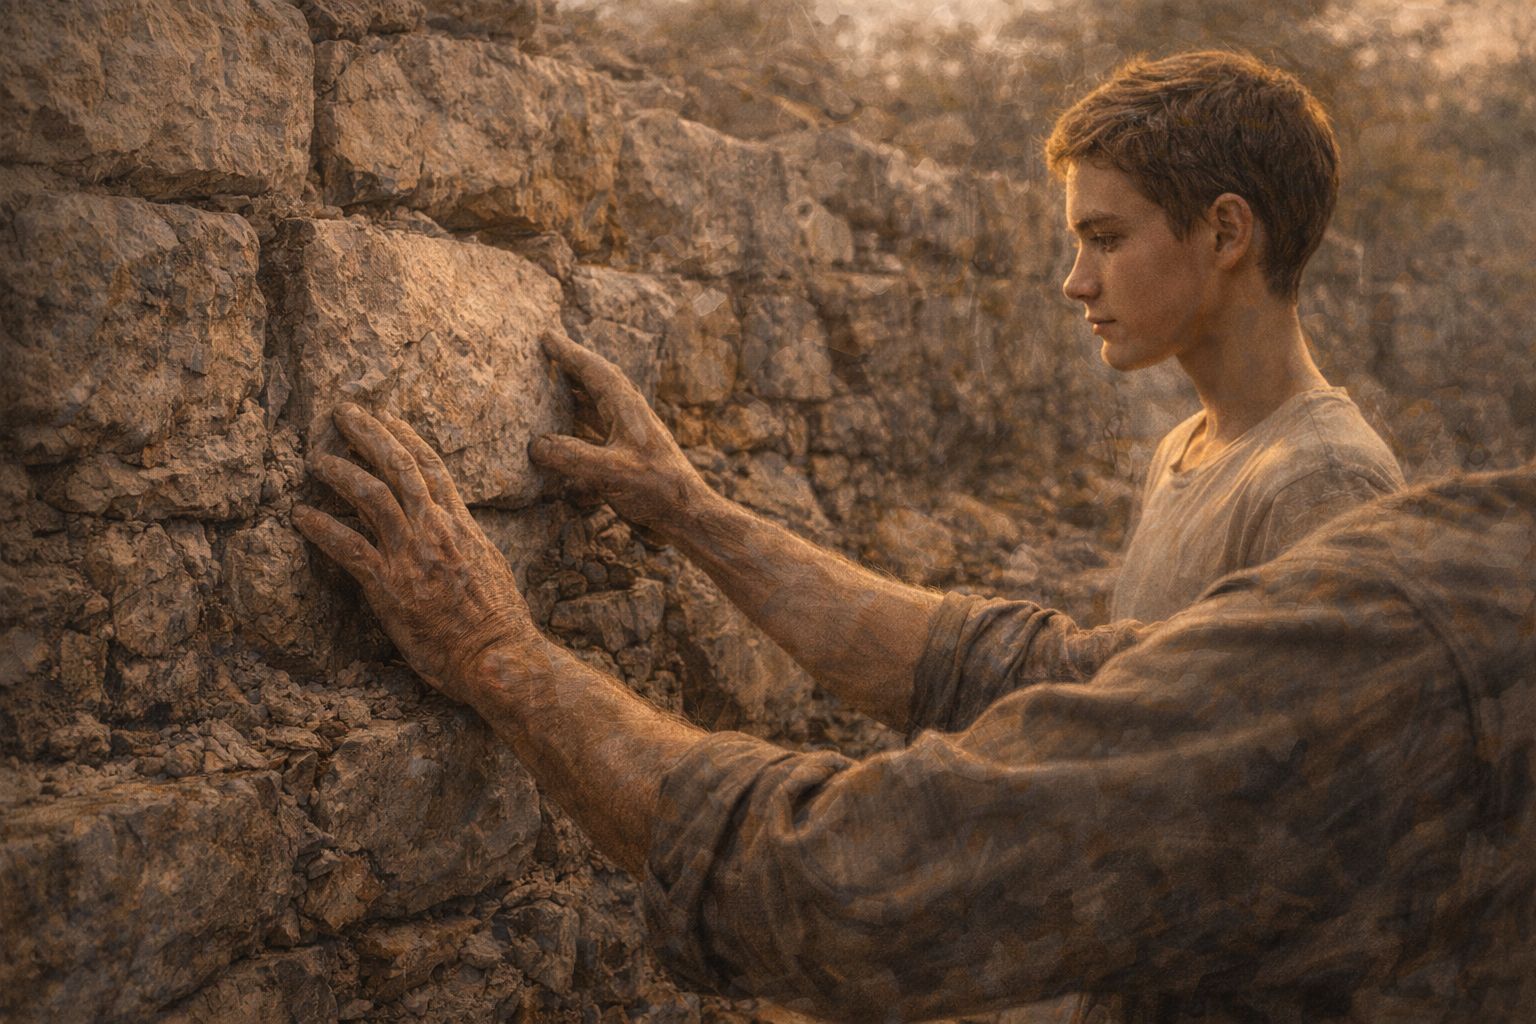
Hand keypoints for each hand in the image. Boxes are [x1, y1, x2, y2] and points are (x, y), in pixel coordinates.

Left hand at [293, 404, 539, 703]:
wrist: (496, 655)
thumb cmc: (497, 621)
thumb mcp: (489, 566)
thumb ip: (466, 541)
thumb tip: (454, 530)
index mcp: (462, 525)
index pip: (432, 468)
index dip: (407, 438)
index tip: (387, 417)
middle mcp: (436, 530)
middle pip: (399, 467)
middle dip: (369, 434)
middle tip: (343, 412)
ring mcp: (412, 555)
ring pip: (371, 495)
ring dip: (340, 471)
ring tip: (316, 459)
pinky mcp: (389, 585)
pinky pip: (348, 546)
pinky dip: (321, 527)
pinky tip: (300, 516)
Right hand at [530, 331, 710, 532]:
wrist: (688, 515)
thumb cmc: (658, 490)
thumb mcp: (611, 473)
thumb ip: (572, 456)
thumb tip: (535, 444)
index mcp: (627, 408)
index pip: (594, 371)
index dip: (569, 353)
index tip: (545, 336)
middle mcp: (629, 416)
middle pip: (596, 381)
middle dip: (572, 366)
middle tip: (546, 352)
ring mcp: (631, 435)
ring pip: (597, 405)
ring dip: (575, 393)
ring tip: (551, 386)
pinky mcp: (630, 456)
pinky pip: (598, 429)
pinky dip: (580, 423)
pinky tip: (567, 432)